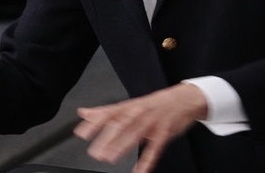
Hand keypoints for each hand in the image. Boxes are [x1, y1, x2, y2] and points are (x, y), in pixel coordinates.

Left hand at [74, 83, 206, 172]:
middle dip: (106, 138)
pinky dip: (147, 161)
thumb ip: (105, 111)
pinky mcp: (164, 133)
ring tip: (110, 158)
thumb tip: (83, 112)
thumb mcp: (129, 105)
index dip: (94, 123)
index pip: (108, 113)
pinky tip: (139, 171)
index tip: (81, 133)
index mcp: (128, 106)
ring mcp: (152, 122)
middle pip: (120, 124)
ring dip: (122, 147)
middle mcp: (138, 112)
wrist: (183, 99)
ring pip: (135, 135)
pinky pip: (155, 149)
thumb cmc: (153, 104)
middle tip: (94, 152)